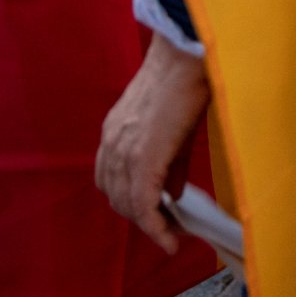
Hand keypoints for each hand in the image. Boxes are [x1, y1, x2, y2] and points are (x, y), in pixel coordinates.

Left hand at [96, 33, 210, 253]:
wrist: (185, 57)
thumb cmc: (184, 80)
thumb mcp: (171, 126)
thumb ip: (169, 164)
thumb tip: (170, 197)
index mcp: (115, 132)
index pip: (111, 181)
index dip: (130, 201)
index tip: (154, 213)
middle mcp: (112, 144)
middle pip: (117, 198)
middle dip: (141, 217)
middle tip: (168, 226)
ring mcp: (124, 152)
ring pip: (128, 206)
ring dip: (149, 224)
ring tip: (172, 233)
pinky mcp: (142, 160)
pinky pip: (143, 205)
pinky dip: (155, 228)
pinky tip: (169, 238)